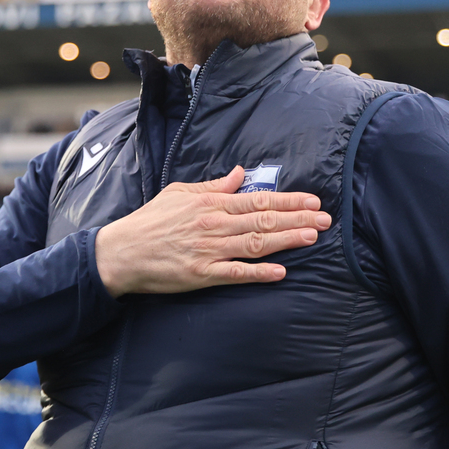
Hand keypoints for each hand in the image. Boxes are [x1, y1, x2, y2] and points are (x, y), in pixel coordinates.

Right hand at [94, 166, 329, 297]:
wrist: (122, 252)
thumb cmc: (150, 221)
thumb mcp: (180, 193)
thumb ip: (213, 185)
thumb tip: (240, 174)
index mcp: (211, 203)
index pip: (258, 199)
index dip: (288, 199)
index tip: (312, 200)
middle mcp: (214, 224)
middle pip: (264, 219)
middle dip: (298, 218)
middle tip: (326, 219)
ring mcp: (209, 250)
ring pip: (256, 243)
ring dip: (287, 240)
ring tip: (312, 237)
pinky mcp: (202, 274)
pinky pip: (236, 273)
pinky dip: (259, 273)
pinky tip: (281, 272)